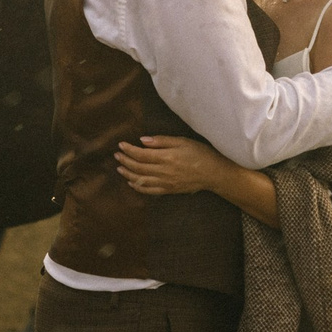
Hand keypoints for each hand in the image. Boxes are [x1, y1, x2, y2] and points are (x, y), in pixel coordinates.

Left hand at [115, 135, 232, 196]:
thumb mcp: (183, 141)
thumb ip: (162, 141)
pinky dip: (138, 187)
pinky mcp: (169, 190)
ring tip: (120, 168)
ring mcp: (166, 183)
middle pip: (139, 167)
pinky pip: (150, 190)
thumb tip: (143, 141)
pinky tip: (132, 183)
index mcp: (167, 157)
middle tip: (117, 155)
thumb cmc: (201, 154)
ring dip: (128, 174)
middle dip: (126, 161)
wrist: (214, 173)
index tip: (121, 145)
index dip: (129, 150)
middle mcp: (164, 171)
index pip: (142, 154)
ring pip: (141, 180)